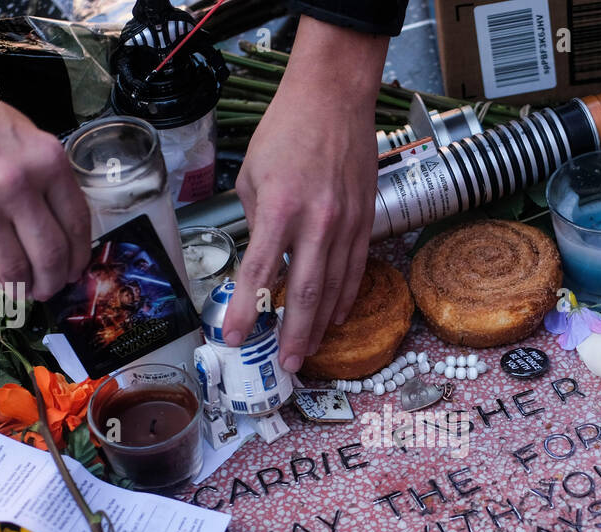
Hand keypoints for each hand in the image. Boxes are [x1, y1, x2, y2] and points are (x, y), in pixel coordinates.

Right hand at [0, 74, 89, 300]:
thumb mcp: (24, 136)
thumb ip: (46, 179)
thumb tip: (62, 229)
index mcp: (47, 162)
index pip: (77, 225)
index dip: (78, 257)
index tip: (74, 271)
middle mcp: (19, 187)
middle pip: (51, 256)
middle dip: (54, 281)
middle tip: (50, 289)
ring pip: (16, 268)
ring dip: (25, 287)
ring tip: (25, 290)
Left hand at [221, 18, 387, 371]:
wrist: (334, 98)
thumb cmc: (286, 130)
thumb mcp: (252, 173)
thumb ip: (255, 220)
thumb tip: (260, 257)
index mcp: (280, 208)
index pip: (259, 273)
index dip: (246, 312)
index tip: (235, 339)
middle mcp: (317, 221)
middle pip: (305, 293)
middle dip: (294, 334)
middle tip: (286, 364)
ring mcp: (346, 223)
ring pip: (334, 288)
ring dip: (319, 325)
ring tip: (308, 352)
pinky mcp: (365, 220)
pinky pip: (355, 269)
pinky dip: (344, 297)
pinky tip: (334, 317)